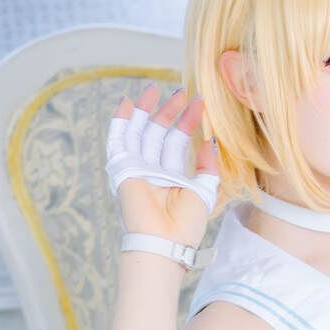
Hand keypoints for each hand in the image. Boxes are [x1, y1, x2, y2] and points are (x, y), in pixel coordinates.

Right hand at [107, 82, 220, 247]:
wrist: (165, 241)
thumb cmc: (185, 226)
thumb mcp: (205, 192)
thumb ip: (208, 167)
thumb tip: (210, 142)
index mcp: (170, 177)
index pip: (177, 142)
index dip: (187, 121)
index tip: (199, 103)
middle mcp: (152, 170)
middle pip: (158, 133)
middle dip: (169, 111)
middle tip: (181, 90)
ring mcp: (136, 169)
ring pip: (139, 131)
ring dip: (146, 109)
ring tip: (155, 88)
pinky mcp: (122, 169)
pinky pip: (119, 140)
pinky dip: (121, 122)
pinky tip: (128, 103)